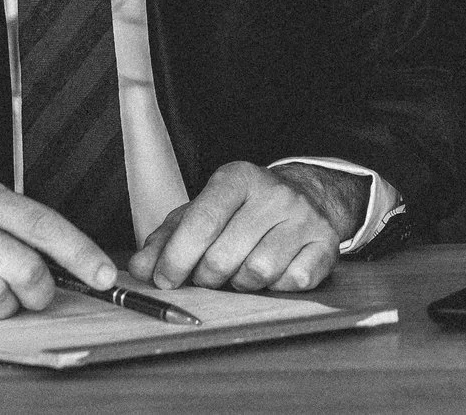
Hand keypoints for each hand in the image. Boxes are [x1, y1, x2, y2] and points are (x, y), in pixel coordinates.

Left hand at [128, 161, 363, 292]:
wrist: (305, 198)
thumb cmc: (241, 212)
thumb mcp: (200, 213)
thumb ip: (165, 239)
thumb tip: (139, 269)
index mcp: (237, 177)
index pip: (201, 221)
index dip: (176, 258)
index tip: (164, 280)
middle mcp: (274, 192)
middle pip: (224, 256)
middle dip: (206, 278)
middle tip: (207, 277)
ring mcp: (304, 217)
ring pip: (258, 273)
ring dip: (241, 284)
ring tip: (241, 271)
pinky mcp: (327, 243)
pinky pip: (294, 281)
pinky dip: (277, 287)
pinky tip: (274, 273)